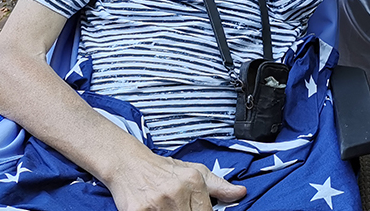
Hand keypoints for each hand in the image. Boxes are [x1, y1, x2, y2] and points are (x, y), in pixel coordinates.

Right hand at [104, 153, 246, 210]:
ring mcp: (157, 203)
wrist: (129, 163)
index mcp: (194, 182)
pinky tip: (156, 210)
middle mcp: (176, 192)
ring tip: (169, 207)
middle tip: (180, 208)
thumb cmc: (163, 169)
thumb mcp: (194, 172)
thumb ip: (219, 186)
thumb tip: (241, 193)